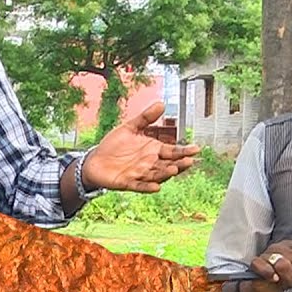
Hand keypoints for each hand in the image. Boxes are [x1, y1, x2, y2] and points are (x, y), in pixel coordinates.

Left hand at [83, 102, 199, 192]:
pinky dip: (148, 187)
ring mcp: (140, 174)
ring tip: (174, 169)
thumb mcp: (130, 127)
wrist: (95, 159)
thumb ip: (145, 118)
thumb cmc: (114, 145)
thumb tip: (161, 104)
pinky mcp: (128, 182)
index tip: (196, 149)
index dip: (184, 151)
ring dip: (165, 174)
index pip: (173, 151)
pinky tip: (156, 187)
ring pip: (157, 175)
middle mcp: (150, 164)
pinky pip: (140, 186)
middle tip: (189, 161)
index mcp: (153, 150)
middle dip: (179, 164)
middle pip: (168, 165)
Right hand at [239, 240, 291, 291]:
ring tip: (286, 284)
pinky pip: (264, 267)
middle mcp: (280, 248)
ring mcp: (267, 254)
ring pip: (283, 264)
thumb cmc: (281, 279)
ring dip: (288, 279)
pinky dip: (270, 275)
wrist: (260, 287)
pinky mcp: (256, 263)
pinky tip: (274, 280)